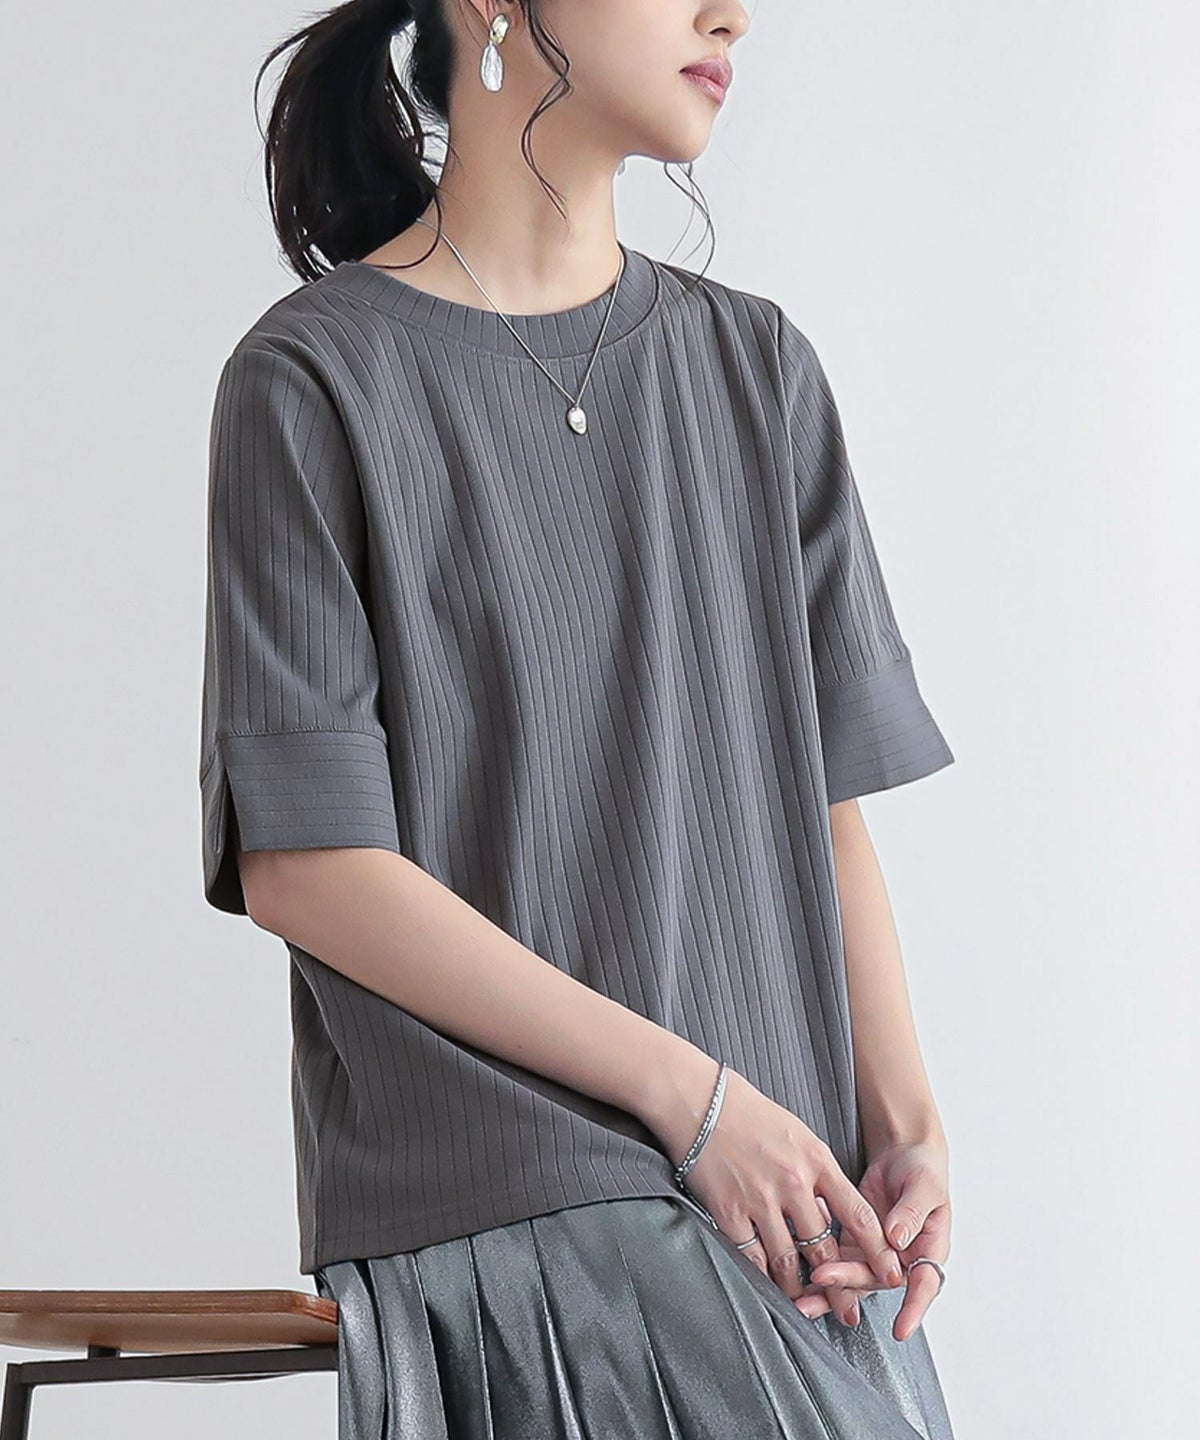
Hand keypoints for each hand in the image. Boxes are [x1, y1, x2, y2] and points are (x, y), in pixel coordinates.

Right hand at [666, 1065, 906, 1321]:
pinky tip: (768, 1287)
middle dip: (840, 1285)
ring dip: (799, 1288)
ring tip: (806, 1304)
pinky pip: (752, 1257)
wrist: (700, 1101)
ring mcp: (760, 1198)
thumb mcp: (798, 1135)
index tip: (891, 1274)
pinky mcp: (728, 1210)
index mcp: (817, 1160)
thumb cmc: (750, 1114)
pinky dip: (762, 1277)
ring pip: (788, 1261)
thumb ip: (819, 1174)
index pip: (858, 1215)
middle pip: (824, 1248)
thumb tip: (829, 1217)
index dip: (878, 1251)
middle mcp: (793, 1182)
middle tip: (849, 1310)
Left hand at [797, 1134, 950, 1341]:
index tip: (900, 1330)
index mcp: (928, 1249)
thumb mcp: (924, 1186)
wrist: (903, 1152)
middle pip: (876, 1281)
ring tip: (802, 1298)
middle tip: (821, 1279)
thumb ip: (910, 1212)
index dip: (913, 1308)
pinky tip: (798, 1270)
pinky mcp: (855, 1241)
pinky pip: (838, 1258)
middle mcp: (902, 1258)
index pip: (924, 1284)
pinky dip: (820, 1264)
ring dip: (829, 1288)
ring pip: (854, 1278)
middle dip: (848, 1285)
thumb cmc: (922, 1169)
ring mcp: (876, 1252)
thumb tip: (896, 1238)